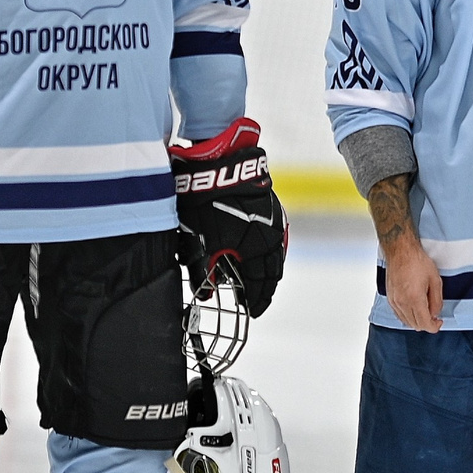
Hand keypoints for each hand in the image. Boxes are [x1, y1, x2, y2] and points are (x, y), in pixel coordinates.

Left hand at [171, 118, 287, 315]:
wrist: (216, 161)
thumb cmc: (205, 202)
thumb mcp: (199, 241)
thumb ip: (204, 270)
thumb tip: (207, 292)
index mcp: (261, 248)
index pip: (263, 284)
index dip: (256, 301)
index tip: (251, 312)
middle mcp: (273, 235)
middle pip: (271, 270)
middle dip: (261, 286)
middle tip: (252, 298)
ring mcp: (273, 218)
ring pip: (271, 252)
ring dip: (261, 267)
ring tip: (249, 277)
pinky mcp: (267, 205)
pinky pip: (268, 237)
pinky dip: (260, 249)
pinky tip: (248, 249)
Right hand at [369, 172, 440, 332]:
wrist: (400, 251)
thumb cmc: (418, 262)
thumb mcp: (435, 280)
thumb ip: (437, 300)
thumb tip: (435, 313)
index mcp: (414, 299)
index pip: (424, 324)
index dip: (434, 327)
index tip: (439, 322)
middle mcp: (402, 303)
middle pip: (415, 325)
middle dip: (426, 323)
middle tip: (434, 315)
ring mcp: (394, 301)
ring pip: (406, 321)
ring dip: (417, 320)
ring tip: (426, 310)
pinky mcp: (390, 298)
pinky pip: (399, 314)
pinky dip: (408, 316)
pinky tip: (415, 307)